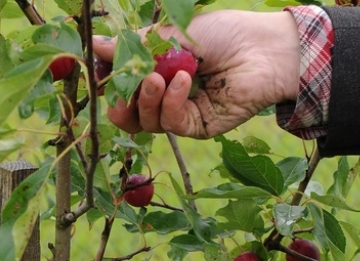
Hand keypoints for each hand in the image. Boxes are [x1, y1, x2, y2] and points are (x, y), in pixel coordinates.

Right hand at [95, 11, 300, 138]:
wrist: (265, 48)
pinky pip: (171, 123)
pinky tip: (183, 81)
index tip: (98, 70)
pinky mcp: (198, 128)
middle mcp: (166, 96)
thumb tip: (94, 45)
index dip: (107, 81)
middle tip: (118, 86)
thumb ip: (134, 45)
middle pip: (127, 113)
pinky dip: (172, 102)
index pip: (121, 85)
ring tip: (157, 77)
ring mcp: (181, 114)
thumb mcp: (172, 34)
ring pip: (145, 122)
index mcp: (157, 70)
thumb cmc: (225, 34)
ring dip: (145, 99)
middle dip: (118, 99)